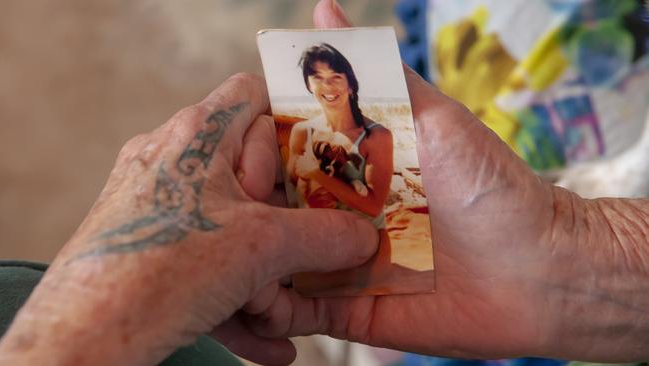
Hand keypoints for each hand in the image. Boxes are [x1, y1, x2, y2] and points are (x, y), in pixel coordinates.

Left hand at [0, 73, 377, 365]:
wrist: (83, 337)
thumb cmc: (162, 270)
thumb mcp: (261, 248)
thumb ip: (324, 236)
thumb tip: (364, 237)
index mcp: (199, 135)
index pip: (254, 94)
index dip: (293, 119)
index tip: (325, 159)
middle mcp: (174, 159)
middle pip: (252, 171)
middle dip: (287, 222)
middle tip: (310, 254)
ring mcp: (158, 202)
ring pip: (232, 225)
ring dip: (266, 272)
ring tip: (285, 315)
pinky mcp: (150, 242)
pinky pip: (207, 258)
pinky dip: (238, 296)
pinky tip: (268, 344)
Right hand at [239, 1, 648, 362]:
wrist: (541, 273)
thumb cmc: (492, 188)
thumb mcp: (433, 119)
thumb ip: (378, 72)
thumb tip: (326, 8)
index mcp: (346, 166)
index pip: (275, 155)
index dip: (248, 156)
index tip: (233, 162)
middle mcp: (332, 213)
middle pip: (263, 211)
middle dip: (235, 216)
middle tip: (219, 222)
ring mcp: (334, 263)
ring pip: (268, 264)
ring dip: (242, 268)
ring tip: (226, 270)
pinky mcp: (343, 311)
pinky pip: (293, 312)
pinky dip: (267, 311)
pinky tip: (255, 305)